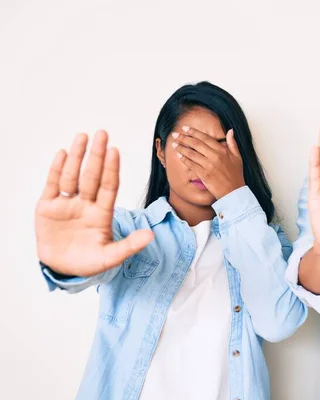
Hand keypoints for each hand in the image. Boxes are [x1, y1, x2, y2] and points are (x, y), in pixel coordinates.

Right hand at [35, 131, 153, 276]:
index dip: (111, 169)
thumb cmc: (89, 262)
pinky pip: (52, 184)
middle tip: (102, 133)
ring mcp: (67, 204)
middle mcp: (86, 204)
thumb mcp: (111, 257)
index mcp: (102, 214)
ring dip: (78, 156)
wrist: (62, 269)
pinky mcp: (48, 207)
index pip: (109, 186)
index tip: (115, 151)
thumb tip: (151, 236)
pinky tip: (63, 153)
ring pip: (72, 176)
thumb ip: (129, 246)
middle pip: (92, 176)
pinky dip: (56, 169)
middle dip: (97, 155)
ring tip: (83, 136)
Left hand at [172, 127, 244, 198]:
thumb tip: (230, 131)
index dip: (193, 132)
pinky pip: (191, 165)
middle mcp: (214, 156)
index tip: (185, 128)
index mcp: (222, 150)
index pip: (205, 138)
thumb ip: (233, 143)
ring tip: (174, 144)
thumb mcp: (237, 157)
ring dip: (181, 148)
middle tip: (175, 134)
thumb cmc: (236, 175)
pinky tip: (179, 155)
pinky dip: (184, 159)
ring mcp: (208, 165)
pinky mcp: (204, 174)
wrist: (234, 191)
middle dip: (184, 138)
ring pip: (191, 153)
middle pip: (196, 144)